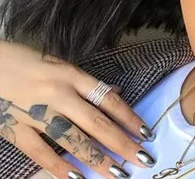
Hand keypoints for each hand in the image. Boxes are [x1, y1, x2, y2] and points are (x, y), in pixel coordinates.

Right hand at [0, 40, 155, 178]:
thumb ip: (87, 82)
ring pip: (72, 138)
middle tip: (141, 159)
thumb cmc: (26, 61)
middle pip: (96, 122)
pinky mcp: (14, 126)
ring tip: (116, 173)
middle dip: (121, 143)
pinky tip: (76, 178)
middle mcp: (59, 92)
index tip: (146, 134)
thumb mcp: (60, 64)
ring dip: (96, 158)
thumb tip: (116, 94)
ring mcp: (37, 111)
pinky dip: (57, 166)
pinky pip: (39, 151)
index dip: (129, 117)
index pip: (107, 99)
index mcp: (72, 74)